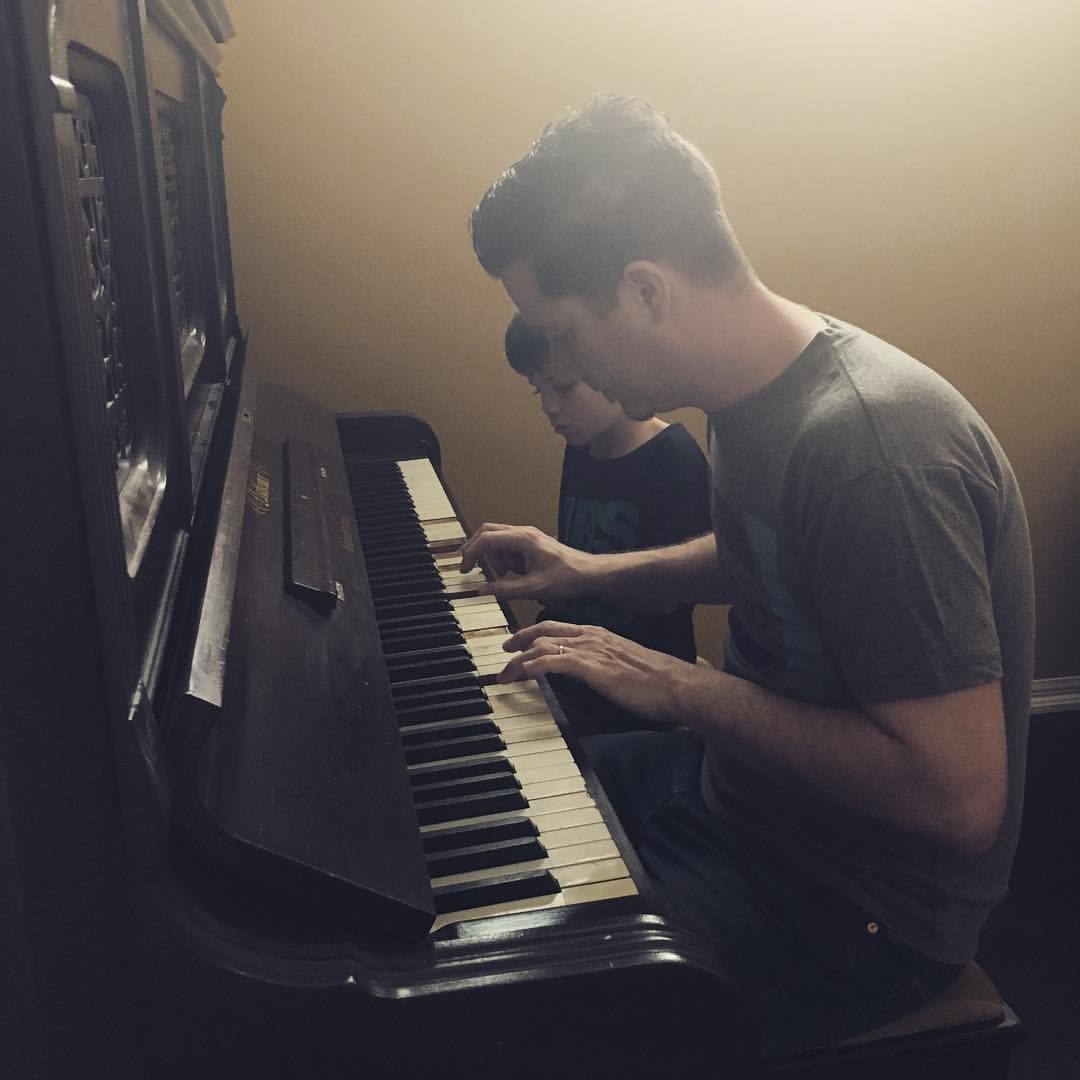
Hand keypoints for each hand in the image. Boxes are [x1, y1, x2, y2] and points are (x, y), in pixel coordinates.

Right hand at [458, 523, 589, 602]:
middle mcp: (524, 533)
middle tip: (468, 567)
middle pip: (488, 533)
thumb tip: (482, 589)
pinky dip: (504, 560)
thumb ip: (504, 589)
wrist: (588, 574)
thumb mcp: (532, 588)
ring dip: (493, 559)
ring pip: (497, 541)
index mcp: (523, 539)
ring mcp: (528, 537)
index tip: (464, 568)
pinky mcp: (531, 544)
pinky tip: (514, 575)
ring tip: (502, 577)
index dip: (471, 553)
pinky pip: (508, 547)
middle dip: (476, 550)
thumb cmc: (567, 577)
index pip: (486, 539)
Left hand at [496, 620, 696, 726]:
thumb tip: (589, 674)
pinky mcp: (592, 667)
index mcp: (600, 635)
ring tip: (505, 672)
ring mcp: (591, 650)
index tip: (519, 643)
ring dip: (520, 659)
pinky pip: (554, 662)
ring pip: (544, 646)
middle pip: (544, 631)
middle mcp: (592, 637)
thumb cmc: (657, 682)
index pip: (558, 628)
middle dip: (519, 640)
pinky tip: (523, 673)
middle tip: (504, 652)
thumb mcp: (624, 667)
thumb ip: (603, 665)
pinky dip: (534, 666)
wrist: (676, 685)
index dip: (534, 634)